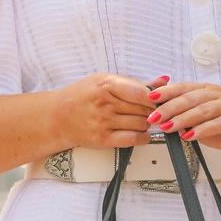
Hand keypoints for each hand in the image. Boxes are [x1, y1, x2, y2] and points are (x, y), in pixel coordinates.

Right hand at [55, 72, 171, 149]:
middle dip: (153, 110)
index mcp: (106, 85)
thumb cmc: (82, 96)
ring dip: (147, 123)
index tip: (159, 99)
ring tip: (144, 119)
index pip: (141, 93)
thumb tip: (163, 80)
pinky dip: (143, 137)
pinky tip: (142, 133)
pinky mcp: (103, 140)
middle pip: (143, 109)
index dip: (155, 98)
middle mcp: (104, 104)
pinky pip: (133, 139)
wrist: (57, 117)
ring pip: (141, 124)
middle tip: (154, 110)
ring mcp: (103, 123)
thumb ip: (134, 82)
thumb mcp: (105, 81)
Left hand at [144, 80, 220, 150]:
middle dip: (170, 107)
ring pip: (204, 109)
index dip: (167, 91)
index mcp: (208, 90)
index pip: (184, 87)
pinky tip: (190, 136)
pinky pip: (219, 123)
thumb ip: (186, 115)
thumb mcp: (203, 118)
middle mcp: (218, 94)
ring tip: (168, 127)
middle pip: (191, 98)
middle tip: (154, 117)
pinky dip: (203, 130)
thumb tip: (161, 117)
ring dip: (184, 118)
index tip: (150, 97)